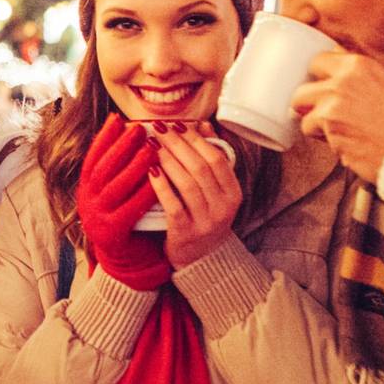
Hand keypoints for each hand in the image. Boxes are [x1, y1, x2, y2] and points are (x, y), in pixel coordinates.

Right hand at [74, 114, 165, 287]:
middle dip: (121, 146)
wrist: (124, 260)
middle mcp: (87, 201)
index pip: (93, 157)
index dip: (104, 137)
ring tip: (152, 148)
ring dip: (134, 165)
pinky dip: (144, 192)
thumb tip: (131, 130)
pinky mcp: (112, 233)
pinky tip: (159, 180)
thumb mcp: (116, 190)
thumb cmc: (124, 217)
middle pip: (103, 168)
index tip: (118, 119)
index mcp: (86, 188)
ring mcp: (97, 217)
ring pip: (115, 186)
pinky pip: (129, 209)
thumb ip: (120, 168)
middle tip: (139, 128)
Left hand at [146, 121, 240, 269]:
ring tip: (153, 144)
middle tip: (160, 128)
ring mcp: (206, 221)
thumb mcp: (215, 190)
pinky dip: (161, 185)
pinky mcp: (186, 233)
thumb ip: (211, 158)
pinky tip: (150, 169)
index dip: (196, 139)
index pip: (217, 158)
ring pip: (187, 183)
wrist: (200, 259)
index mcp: (233, 192)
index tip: (178, 124)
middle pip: (200, 167)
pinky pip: (173, 204)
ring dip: (169, 160)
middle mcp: (224, 207)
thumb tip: (203, 124)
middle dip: (178, 144)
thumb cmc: (205, 216)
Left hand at [292, 51, 383, 182]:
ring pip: (304, 118)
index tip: (323, 86)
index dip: (320, 77)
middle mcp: (340, 85)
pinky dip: (329, 143)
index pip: (318, 62)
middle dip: (309, 104)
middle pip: (301, 92)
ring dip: (318, 126)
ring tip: (341, 131)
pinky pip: (319, 139)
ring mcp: (332, 111)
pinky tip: (349, 143)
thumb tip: (350, 72)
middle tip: (324, 113)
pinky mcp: (331, 135)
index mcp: (357, 66)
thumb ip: (367, 74)